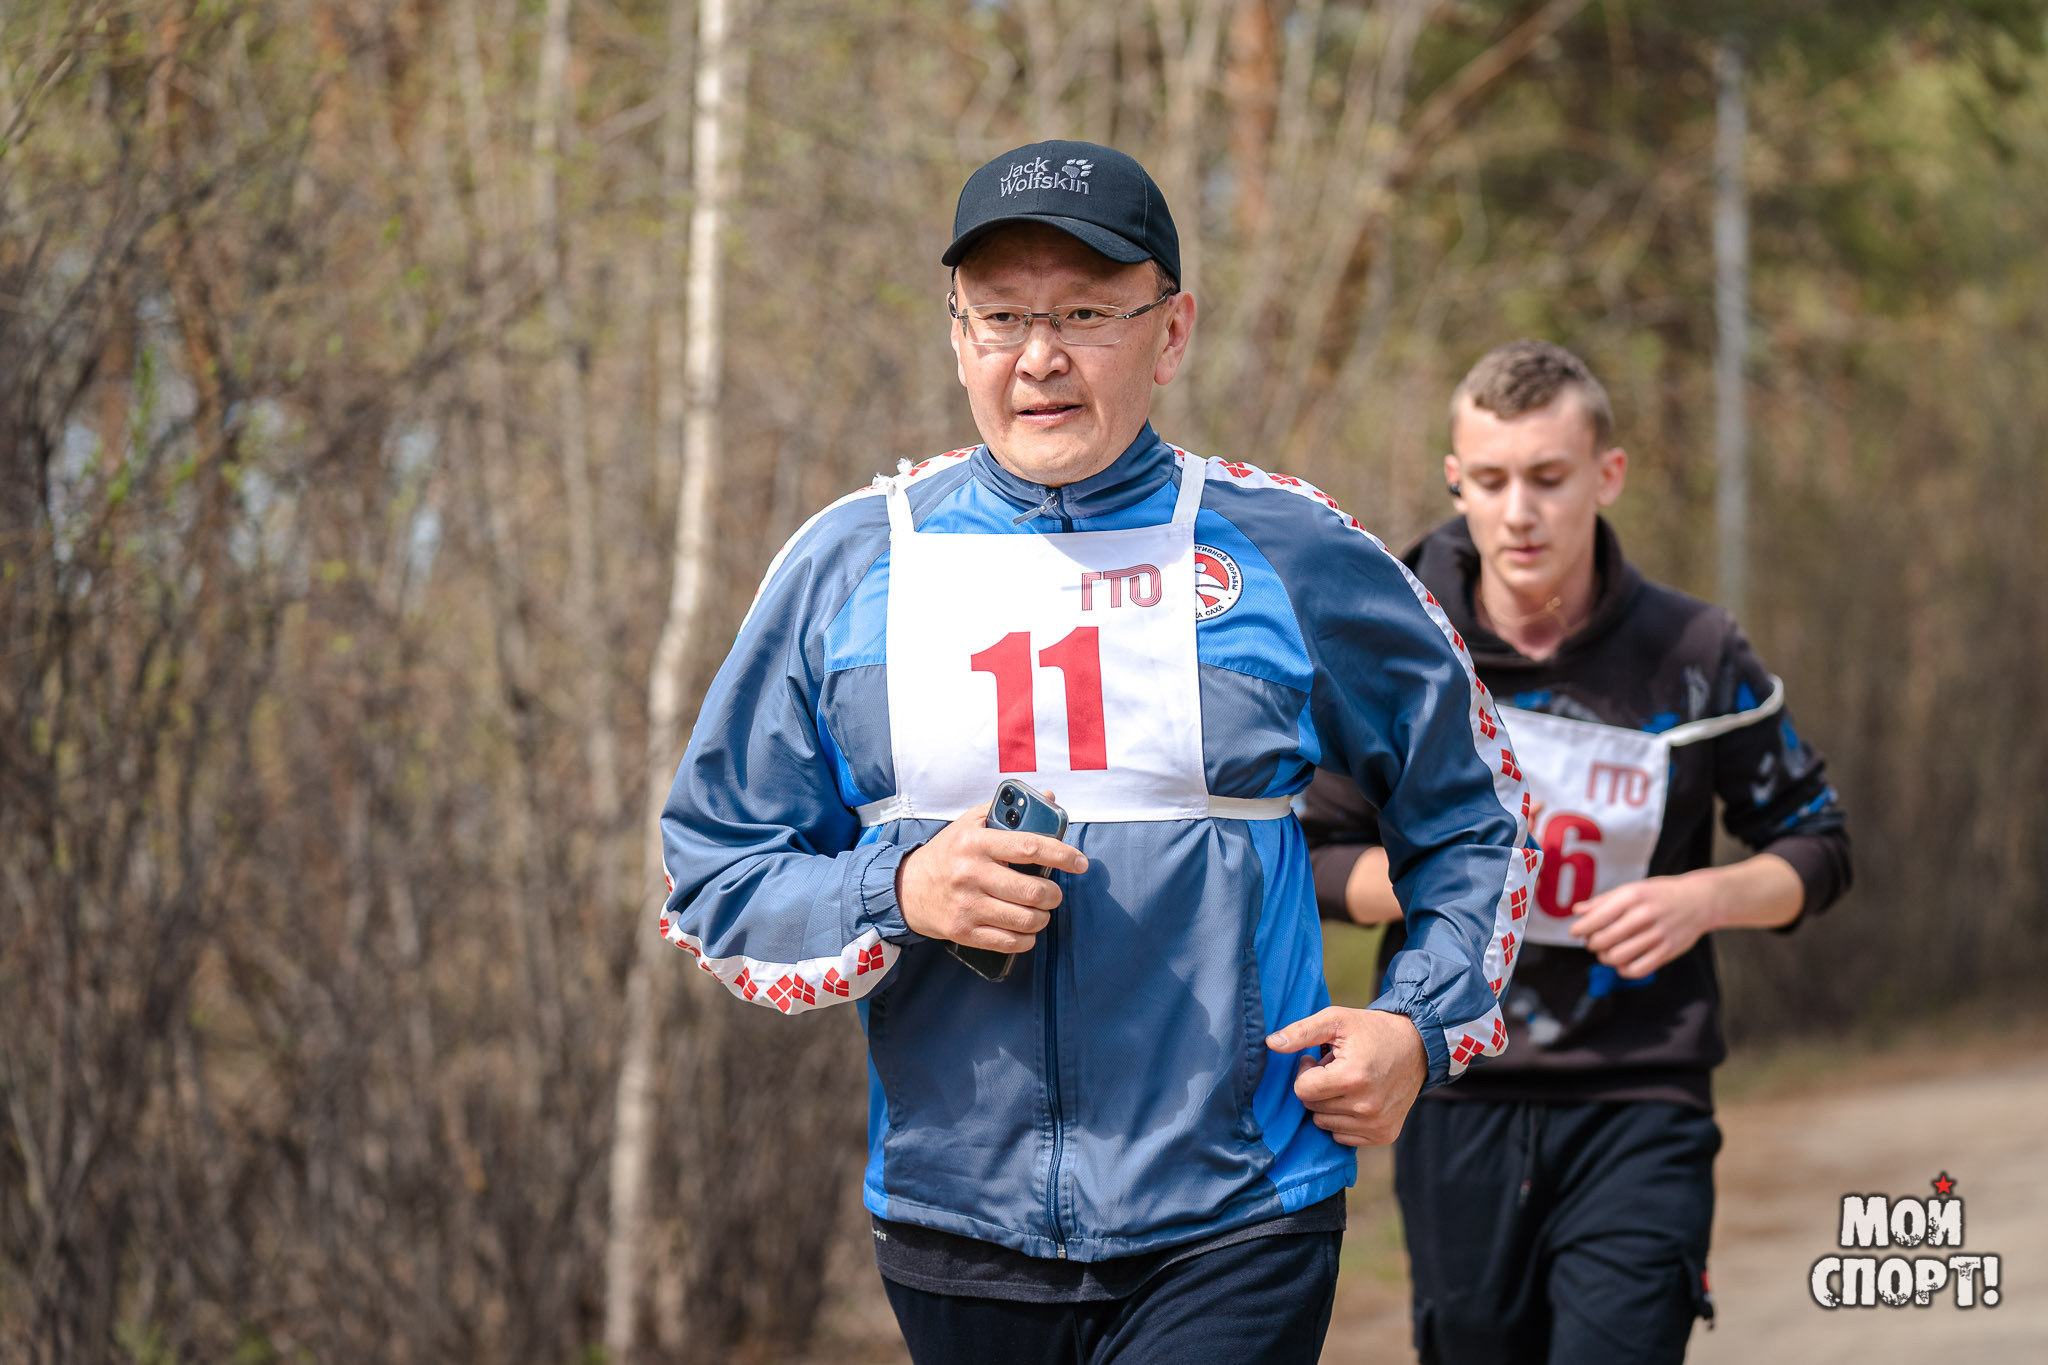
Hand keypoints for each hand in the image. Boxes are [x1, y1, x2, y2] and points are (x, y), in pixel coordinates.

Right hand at [895, 802, 1087, 953]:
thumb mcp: (971, 823)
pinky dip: (1026, 939)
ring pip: (1025, 920)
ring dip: (1042, 918)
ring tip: (1040, 911)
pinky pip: (1009, 942)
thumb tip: (1050, 798)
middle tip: (1053, 893)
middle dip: (1054, 895)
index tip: (1080, 862)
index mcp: (976, 842)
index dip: (1062, 854)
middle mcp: (971, 873)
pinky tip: (1025, 930)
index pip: (1030, 846)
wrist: (907, 888)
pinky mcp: (964, 931)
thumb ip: (1009, 811)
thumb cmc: (947, 853)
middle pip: (1032, 891)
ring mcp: (967, 905)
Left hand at [1266, 1007, 1426, 1146]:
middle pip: (1312, 1107)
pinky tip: (1358, 1099)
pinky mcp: (1384, 1135)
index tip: (1317, 1060)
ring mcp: (1377, 1124)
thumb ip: (1301, 1032)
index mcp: (1353, 1078)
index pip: (1302, 1090)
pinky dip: (1343, 1120)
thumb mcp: (1336, 1020)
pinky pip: (1342, 1137)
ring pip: (1324, 1124)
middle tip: (1336, 1069)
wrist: (1418, 1047)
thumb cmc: (1372, 1031)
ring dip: (1329, 1104)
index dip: (1305, 1072)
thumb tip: (1270, 1043)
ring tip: (1348, 1082)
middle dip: (1318, 1087)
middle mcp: (1367, 1106)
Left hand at [1569, 855, 1804, 976]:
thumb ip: (1603, 901)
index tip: (1575, 933)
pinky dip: (1624, 970)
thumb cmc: (1659, 894)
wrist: (1699, 901)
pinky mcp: (1668, 951)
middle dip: (1592, 944)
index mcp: (1632, 897)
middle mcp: (1644, 915)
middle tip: (1593, 942)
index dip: (1580, 929)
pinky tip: (1623, 962)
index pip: (1596, 919)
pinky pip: (1637, 970)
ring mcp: (1657, 935)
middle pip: (1603, 940)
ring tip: (1607, 952)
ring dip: (1605, 958)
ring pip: (1618, 957)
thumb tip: (1577, 912)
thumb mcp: (1632, 889)